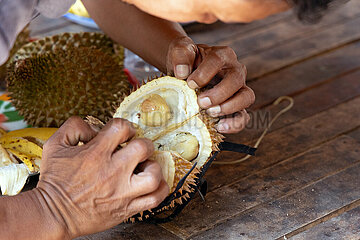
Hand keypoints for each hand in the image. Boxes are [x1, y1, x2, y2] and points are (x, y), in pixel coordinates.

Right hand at [36, 117, 168, 238]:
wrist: (53, 214)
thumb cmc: (55, 181)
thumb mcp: (55, 145)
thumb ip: (74, 128)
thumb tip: (94, 127)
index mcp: (96, 153)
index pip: (122, 128)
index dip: (126, 126)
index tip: (124, 134)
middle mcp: (112, 171)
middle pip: (143, 148)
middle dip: (143, 144)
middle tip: (138, 149)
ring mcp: (121, 192)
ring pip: (153, 175)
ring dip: (154, 167)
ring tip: (146, 167)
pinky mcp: (126, 208)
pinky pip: (154, 199)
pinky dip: (160, 189)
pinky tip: (154, 183)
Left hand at [166, 36, 254, 133]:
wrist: (187, 73)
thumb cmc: (186, 62)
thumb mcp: (179, 51)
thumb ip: (180, 55)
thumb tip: (182, 72)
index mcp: (222, 55)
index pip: (218, 60)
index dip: (205, 73)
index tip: (190, 83)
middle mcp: (235, 70)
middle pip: (236, 80)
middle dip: (219, 93)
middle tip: (200, 102)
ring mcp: (238, 89)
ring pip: (246, 97)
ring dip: (230, 107)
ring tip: (211, 113)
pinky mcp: (236, 106)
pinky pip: (243, 116)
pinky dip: (235, 124)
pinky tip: (220, 127)